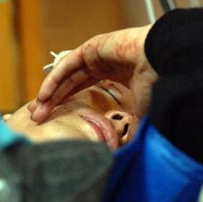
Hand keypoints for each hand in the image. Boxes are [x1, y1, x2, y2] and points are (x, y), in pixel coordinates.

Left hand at [29, 24, 157, 121]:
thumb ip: (129, 131)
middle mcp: (102, 63)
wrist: (164, 60)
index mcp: (114, 75)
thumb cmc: (157, 83)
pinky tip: (44, 95)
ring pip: (65, 75)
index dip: (67, 103)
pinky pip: (67, 65)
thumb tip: (124, 154)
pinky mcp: (91, 47)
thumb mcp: (139, 114)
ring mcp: (96, 54)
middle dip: (54, 101)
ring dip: (50, 92)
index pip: (83, 89)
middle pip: (70, 83)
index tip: (55, 118)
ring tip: (38, 110)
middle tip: (39, 117)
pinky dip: (54, 80)